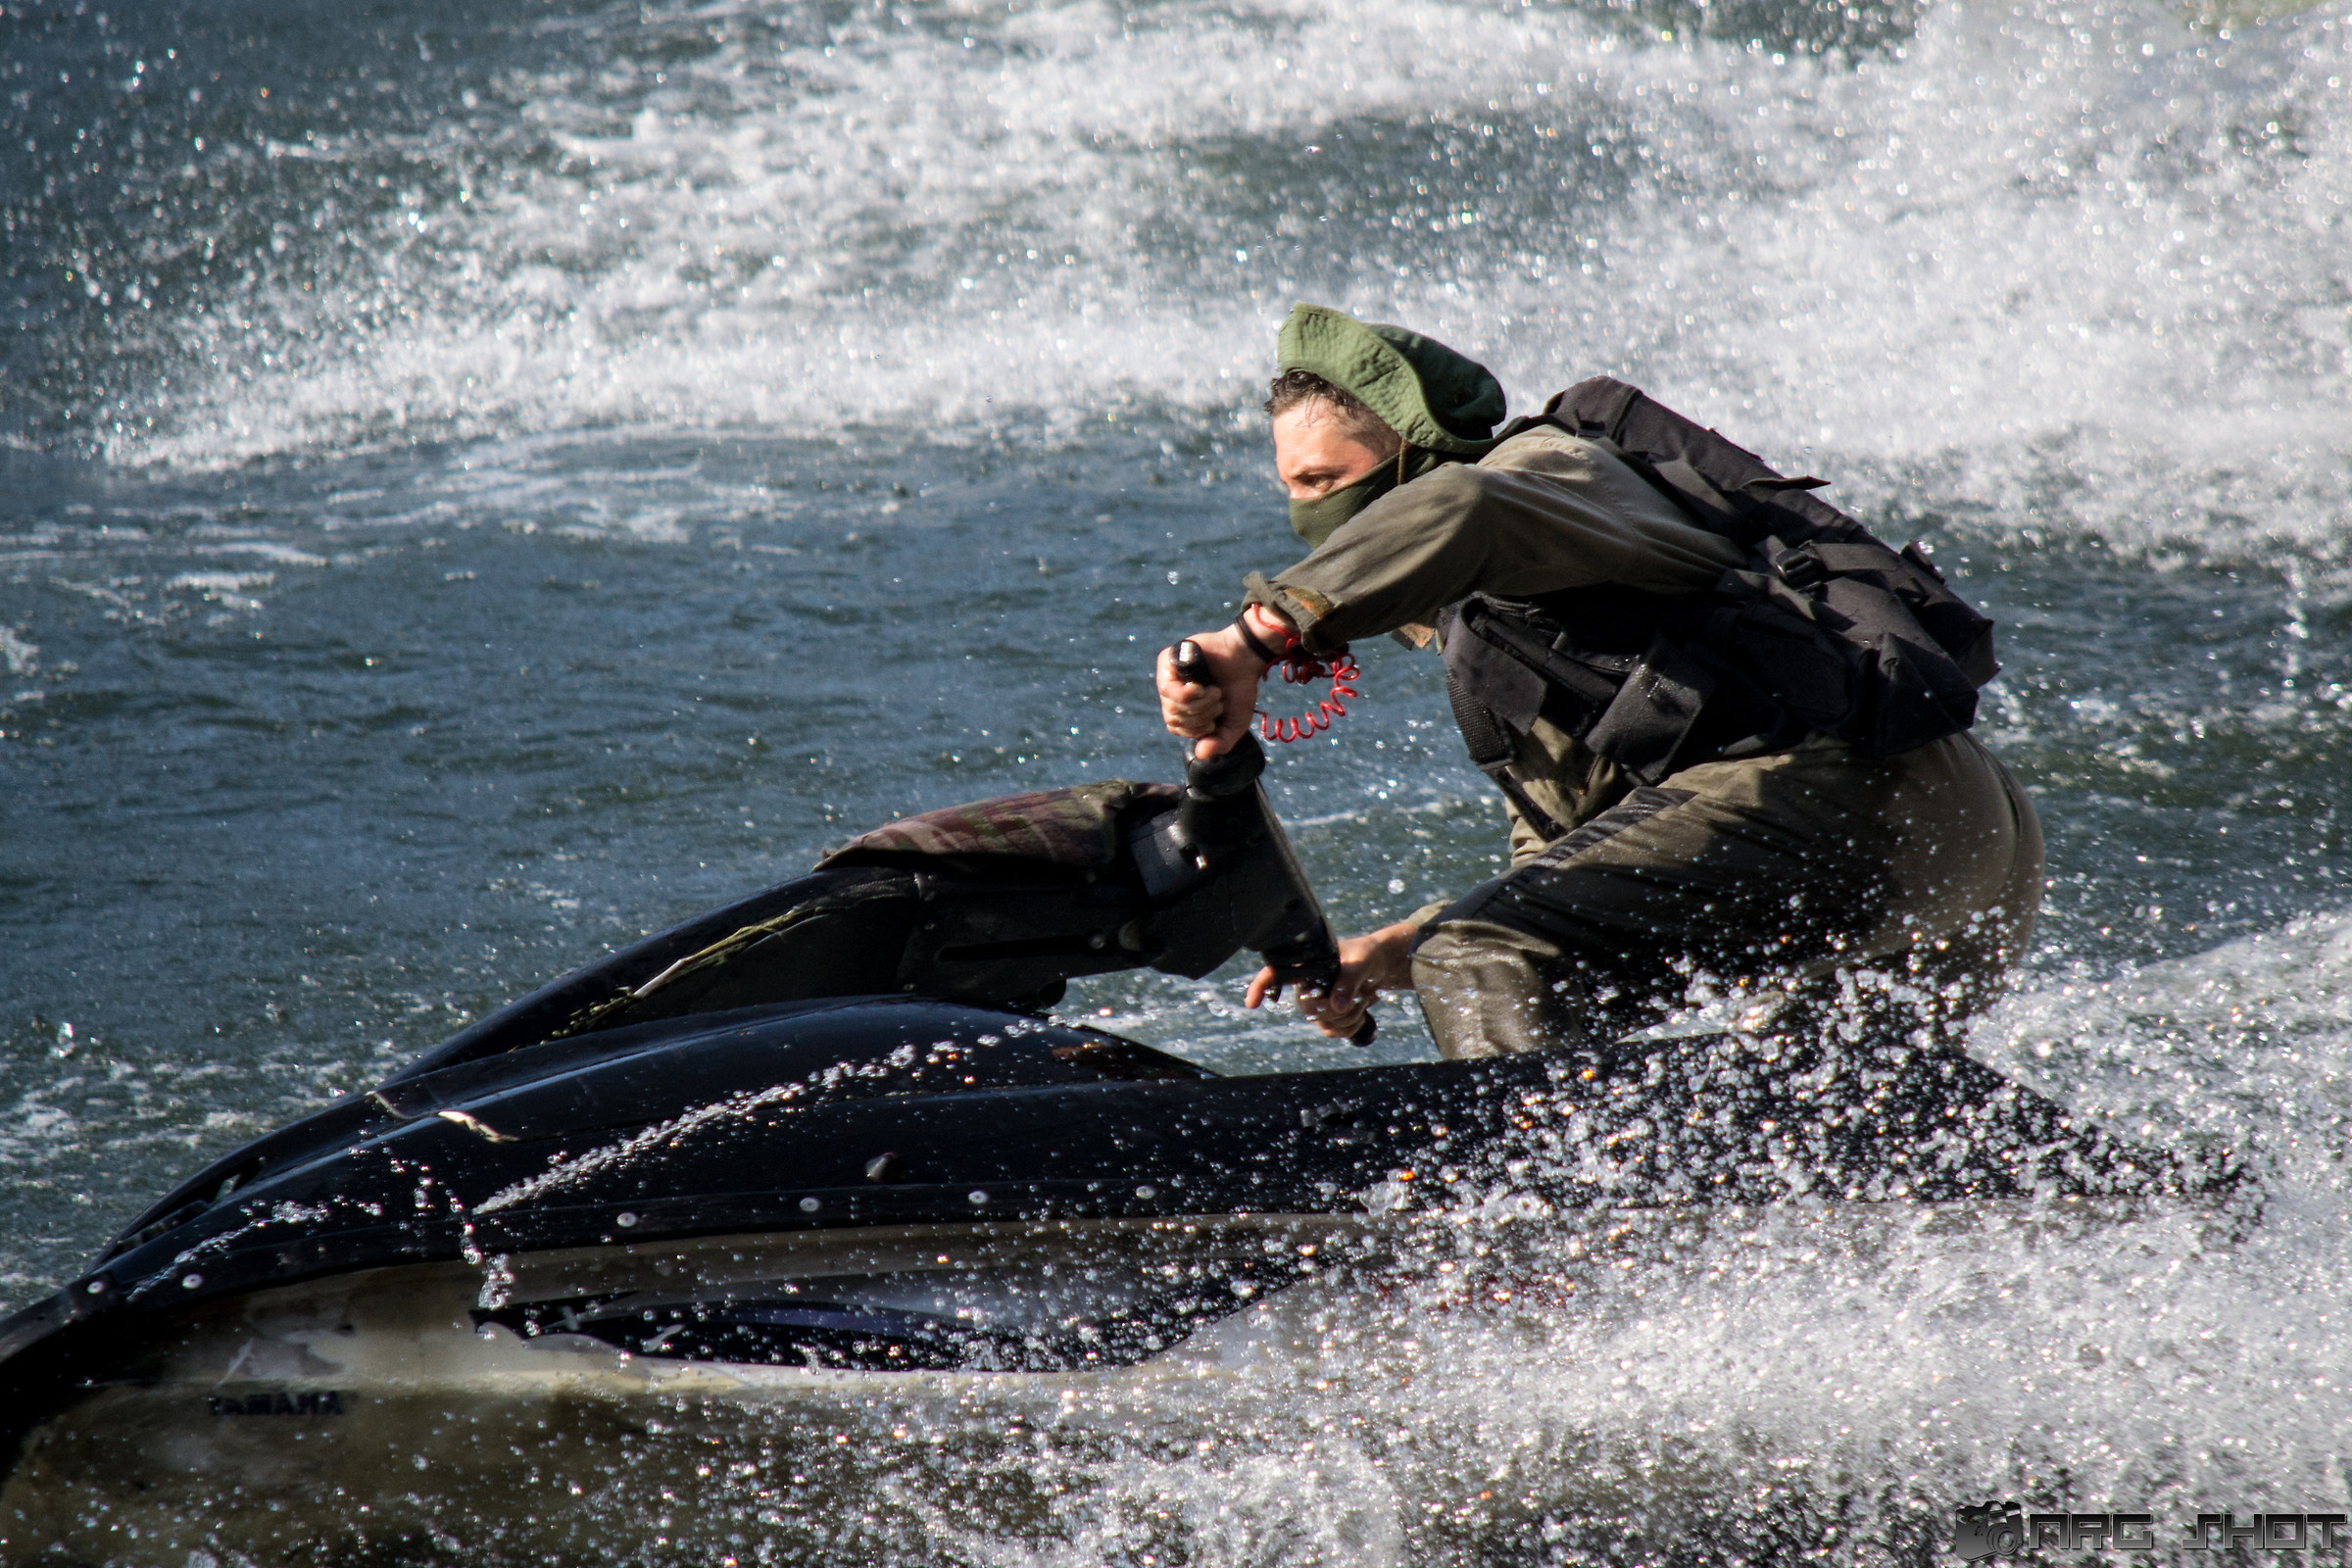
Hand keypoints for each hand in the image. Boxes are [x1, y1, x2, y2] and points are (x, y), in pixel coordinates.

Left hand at [1157, 623, 1265, 760]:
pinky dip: (1187, 694)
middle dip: (1201, 717)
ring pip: (1171, 705)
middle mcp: (1172, 691)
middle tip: (1218, 701)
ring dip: (1199, 704)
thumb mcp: (1234, 725)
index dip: (1196, 729)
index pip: (1175, 727)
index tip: (1215, 720)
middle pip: (1172, 717)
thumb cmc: (1240, 689)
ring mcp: (1168, 675)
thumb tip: (1200, 754)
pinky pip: (1168, 689)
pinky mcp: (1168, 660)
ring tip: (1215, 692)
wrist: (1247, 659)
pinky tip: (1201, 687)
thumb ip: (1220, 743)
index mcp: (1182, 705)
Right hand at [1245, 920, 1419, 1039]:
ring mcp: (1315, 1002)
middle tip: (1356, 995)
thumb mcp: (1361, 962)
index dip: (1260, 986)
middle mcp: (1305, 984)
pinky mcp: (1327, 1016)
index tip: (1252, 1003)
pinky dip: (1350, 1026)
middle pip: (1306, 1008)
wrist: (1381, 967)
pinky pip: (1333, 1032)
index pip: (1275, 974)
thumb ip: (1348, 980)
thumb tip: (1336, 1006)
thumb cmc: (1367, 955)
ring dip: (1347, 1016)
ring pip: (1322, 1023)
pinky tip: (1360, 1011)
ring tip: (1361, 997)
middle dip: (1334, 1008)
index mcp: (1306, 964)